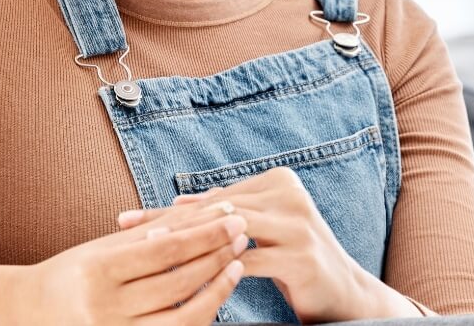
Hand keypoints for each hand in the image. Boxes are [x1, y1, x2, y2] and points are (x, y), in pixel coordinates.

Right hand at [17, 200, 248, 324]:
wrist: (26, 314)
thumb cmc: (71, 273)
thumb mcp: (104, 246)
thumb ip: (152, 231)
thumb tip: (205, 210)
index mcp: (97, 270)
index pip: (165, 249)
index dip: (205, 233)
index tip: (234, 215)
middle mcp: (104, 307)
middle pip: (178, 282)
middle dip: (216, 256)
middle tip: (243, 235)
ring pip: (182, 317)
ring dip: (217, 290)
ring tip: (237, 264)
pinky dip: (200, 317)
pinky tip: (216, 296)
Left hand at [120, 168, 421, 322]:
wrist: (344, 293)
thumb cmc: (296, 258)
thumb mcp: (264, 229)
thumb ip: (229, 212)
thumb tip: (182, 202)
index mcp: (281, 181)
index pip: (215, 196)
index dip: (171, 208)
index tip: (130, 217)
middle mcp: (291, 196)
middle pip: (218, 210)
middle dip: (170, 222)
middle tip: (129, 230)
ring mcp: (299, 225)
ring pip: (228, 231)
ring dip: (185, 242)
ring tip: (150, 250)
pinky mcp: (302, 257)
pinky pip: (247, 262)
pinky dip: (214, 270)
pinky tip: (187, 279)